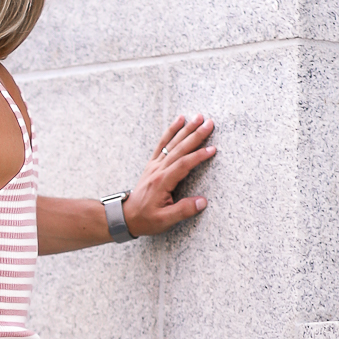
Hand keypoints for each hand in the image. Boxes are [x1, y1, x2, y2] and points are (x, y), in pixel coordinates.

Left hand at [123, 114, 216, 235]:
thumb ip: (183, 211)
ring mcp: (155, 165)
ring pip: (172, 143)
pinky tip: (179, 121)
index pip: (183, 164)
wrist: (126, 217)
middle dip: (195, 135)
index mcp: (162, 182)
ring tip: (199, 117)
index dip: (198, 156)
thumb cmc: (145, 219)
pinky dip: (171, 131)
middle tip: (210, 124)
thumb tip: (202, 202)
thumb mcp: (164, 220)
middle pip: (179, 149)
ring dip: (186, 129)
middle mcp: (158, 170)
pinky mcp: (153, 164)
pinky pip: (162, 143)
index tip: (212, 149)